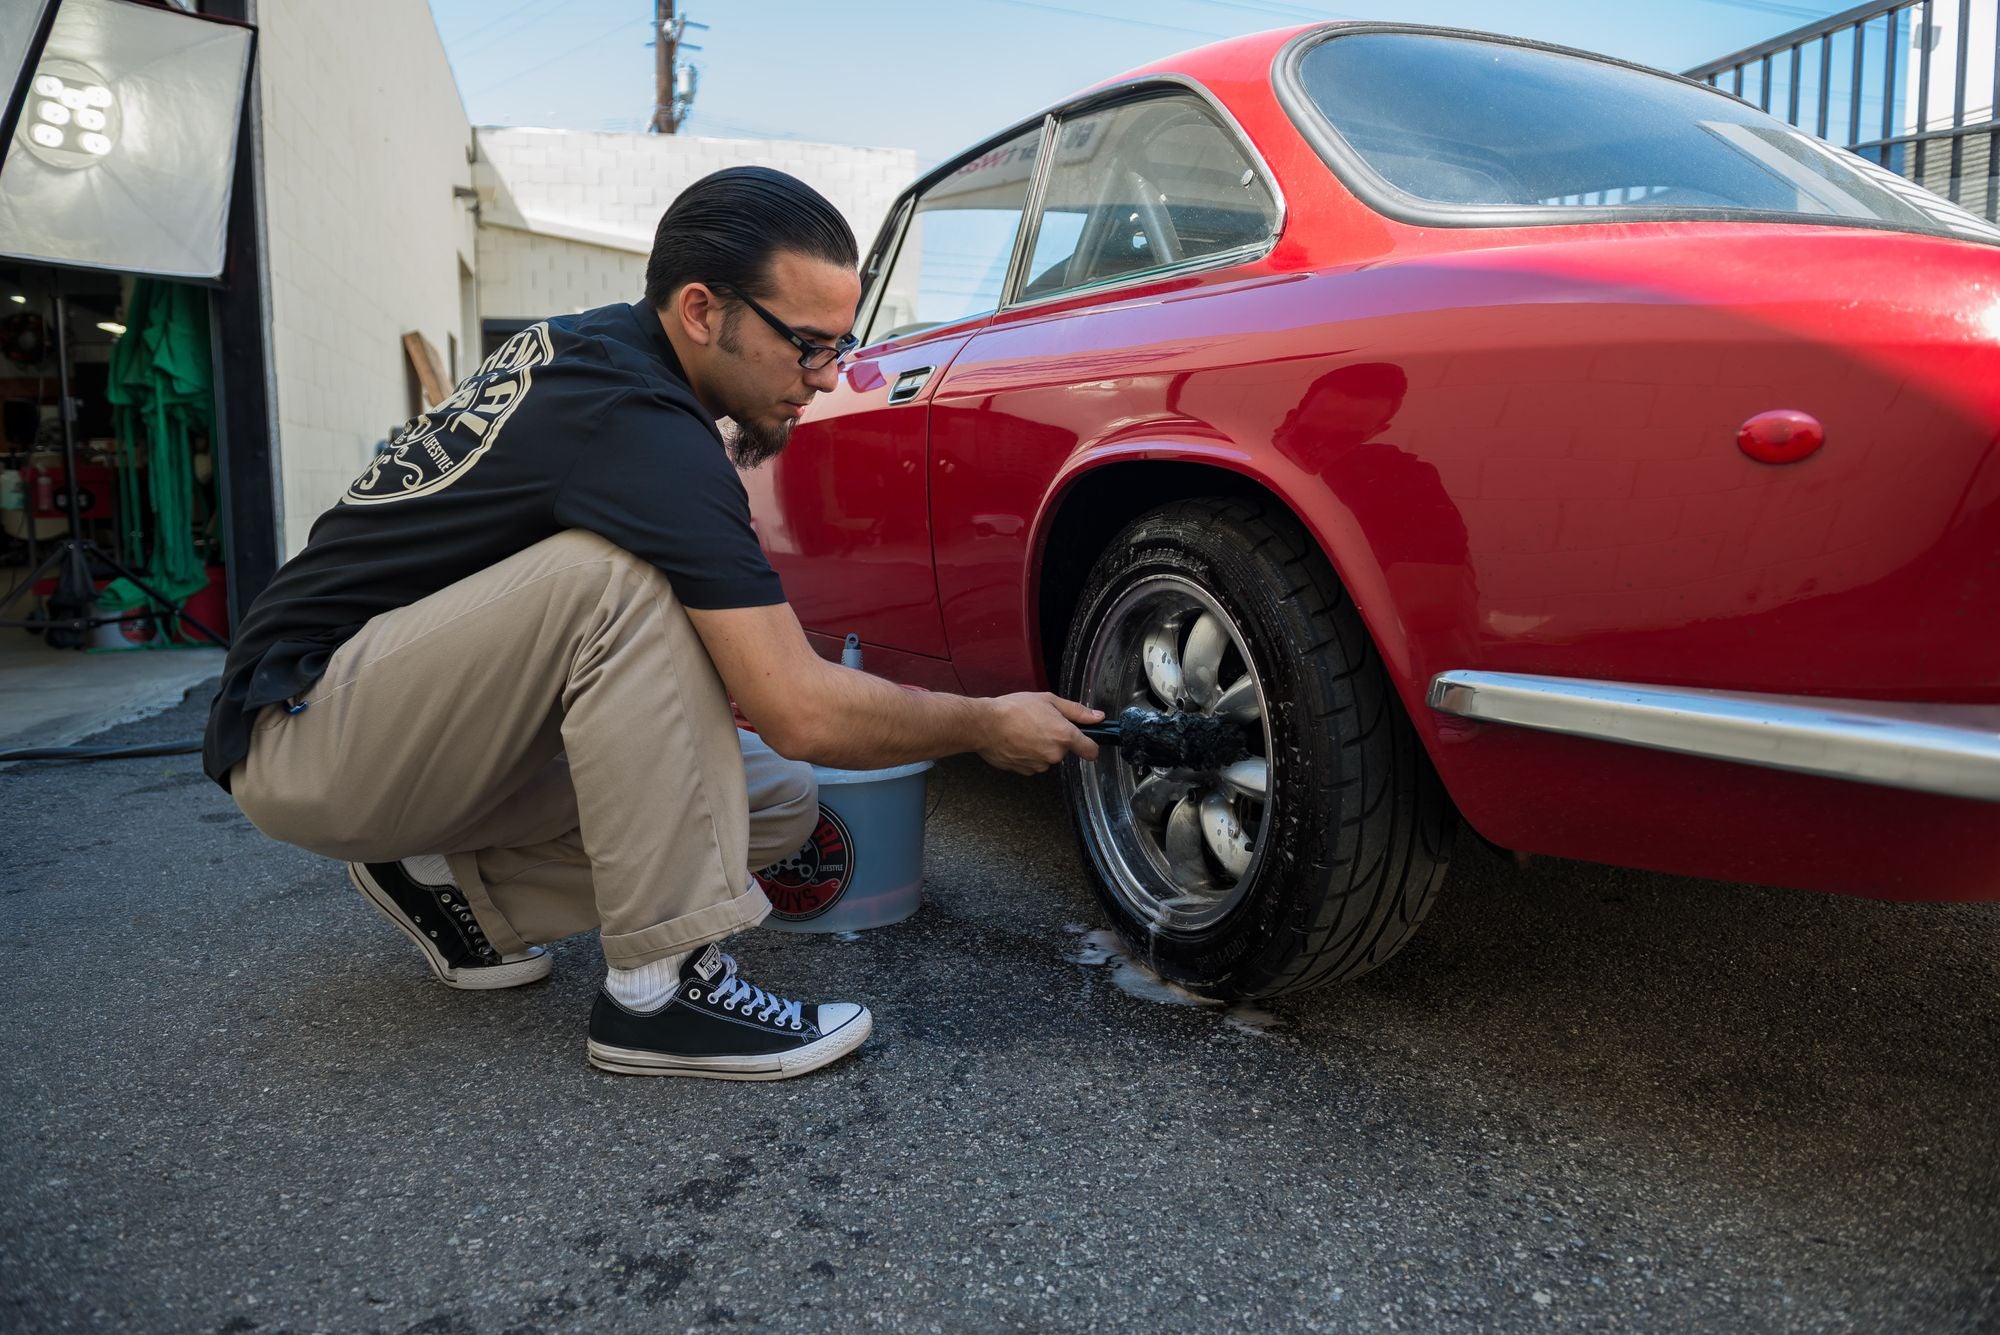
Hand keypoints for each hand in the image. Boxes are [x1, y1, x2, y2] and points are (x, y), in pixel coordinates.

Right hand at [976, 693, 1102, 773]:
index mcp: (1064, 736)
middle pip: (1064, 750)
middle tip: (1040, 723)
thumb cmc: (1013, 709)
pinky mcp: (1025, 771)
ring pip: (1048, 757)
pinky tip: (1017, 741)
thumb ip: (1076, 711)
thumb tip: (1097, 717)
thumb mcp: (1048, 700)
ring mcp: (1039, 765)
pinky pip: (1033, 763)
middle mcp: (1055, 754)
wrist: (985, 725)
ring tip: (1025, 731)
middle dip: (1056, 739)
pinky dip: (1028, 755)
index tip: (1086, 743)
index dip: (1091, 746)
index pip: (1091, 751)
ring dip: (1041, 747)